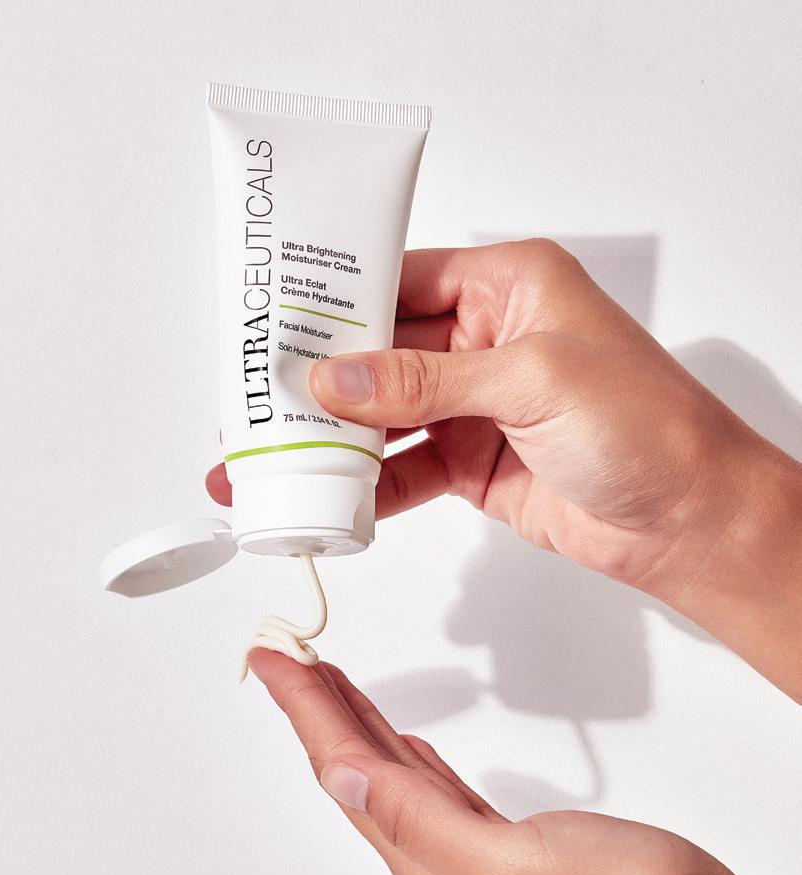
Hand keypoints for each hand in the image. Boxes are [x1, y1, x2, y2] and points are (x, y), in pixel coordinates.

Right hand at [208, 241, 801, 697]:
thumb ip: (425, 381)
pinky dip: (371, 485)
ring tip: (274, 455)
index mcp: (507, 287)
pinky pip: (406, 469)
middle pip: (381, 352)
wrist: (688, 518)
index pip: (401, 280)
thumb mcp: (530, 379)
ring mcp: (474, 405)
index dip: (340, 300)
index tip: (280, 321)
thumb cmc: (647, 424)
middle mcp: (485, 341)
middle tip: (261, 396)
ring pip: (385, 415)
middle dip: (324, 378)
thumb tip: (339, 377)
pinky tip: (332, 498)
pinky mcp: (471, 462)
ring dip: (336, 437)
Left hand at [248, 648, 801, 874]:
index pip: (342, 770)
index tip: (270, 660)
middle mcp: (437, 865)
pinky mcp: (506, 846)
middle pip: (354, 768)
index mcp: (428, 868)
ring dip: (353, 722)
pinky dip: (403, 752)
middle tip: (286, 660)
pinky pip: (429, 786)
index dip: (301, 708)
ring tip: (325, 683)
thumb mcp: (508, 870)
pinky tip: (396, 740)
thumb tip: (345, 779)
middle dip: (315, 709)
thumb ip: (418, 822)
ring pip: (388, 773)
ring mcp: (470, 856)